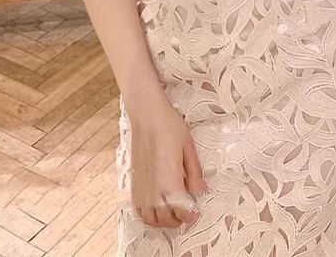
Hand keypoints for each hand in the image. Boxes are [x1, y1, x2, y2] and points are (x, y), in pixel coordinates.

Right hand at [130, 98, 208, 228]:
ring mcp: (141, 187)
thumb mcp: (188, 147)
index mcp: (169, 181)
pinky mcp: (134, 182)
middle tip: (188, 211)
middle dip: (178, 220)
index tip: (196, 211)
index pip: (181, 212)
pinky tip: (158, 205)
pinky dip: (148, 214)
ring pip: (150, 219)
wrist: (147, 114)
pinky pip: (139, 210)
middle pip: (166, 220)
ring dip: (163, 220)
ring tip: (173, 210)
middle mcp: (153, 189)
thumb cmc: (169, 126)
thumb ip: (194, 173)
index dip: (191, 215)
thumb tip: (201, 192)